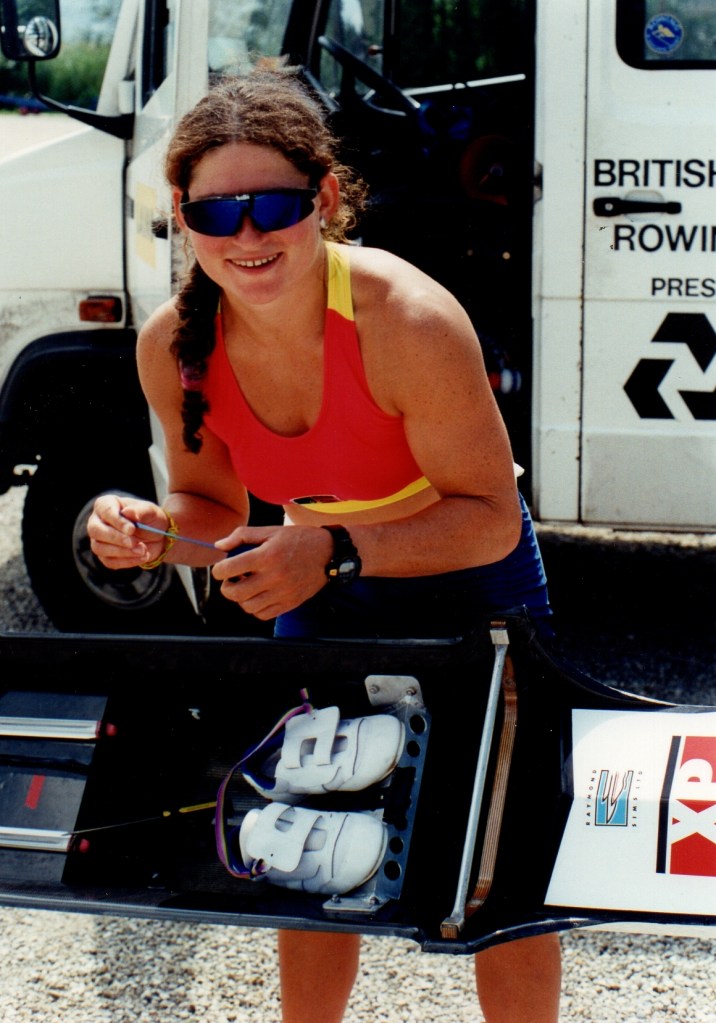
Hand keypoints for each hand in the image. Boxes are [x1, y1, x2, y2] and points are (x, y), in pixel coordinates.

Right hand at [88, 494, 170, 568]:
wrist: (157, 536)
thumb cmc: (150, 519)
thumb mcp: (151, 512)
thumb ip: (141, 511)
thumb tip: (127, 512)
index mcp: (105, 504)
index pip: (105, 511)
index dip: (117, 521)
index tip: (132, 529)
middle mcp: (96, 521)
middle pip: (95, 530)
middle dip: (116, 538)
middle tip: (135, 542)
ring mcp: (98, 540)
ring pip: (99, 548)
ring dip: (122, 552)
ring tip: (143, 550)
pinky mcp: (105, 556)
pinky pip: (109, 562)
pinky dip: (127, 561)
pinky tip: (142, 557)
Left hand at [212, 525, 332, 619]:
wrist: (328, 553)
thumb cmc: (298, 540)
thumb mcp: (270, 531)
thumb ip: (242, 535)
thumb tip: (219, 546)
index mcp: (266, 556)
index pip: (229, 569)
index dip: (218, 569)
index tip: (221, 568)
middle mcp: (274, 576)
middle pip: (235, 593)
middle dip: (226, 587)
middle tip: (231, 580)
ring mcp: (283, 592)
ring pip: (248, 606)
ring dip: (241, 598)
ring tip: (246, 587)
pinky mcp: (290, 603)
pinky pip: (263, 614)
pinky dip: (255, 608)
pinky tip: (258, 596)